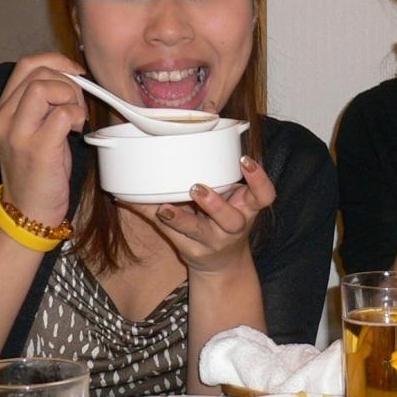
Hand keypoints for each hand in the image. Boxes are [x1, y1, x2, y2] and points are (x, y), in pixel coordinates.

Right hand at [0, 53, 87, 223]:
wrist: (29, 210)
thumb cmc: (39, 171)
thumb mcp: (35, 130)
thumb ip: (45, 104)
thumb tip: (73, 81)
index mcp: (4, 109)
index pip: (26, 65)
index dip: (56, 61)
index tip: (75, 73)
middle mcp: (5, 117)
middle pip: (38, 72)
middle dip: (67, 82)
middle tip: (76, 106)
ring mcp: (18, 133)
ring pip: (45, 87)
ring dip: (71, 98)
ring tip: (76, 119)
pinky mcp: (37, 149)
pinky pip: (63, 114)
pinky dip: (77, 116)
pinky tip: (77, 131)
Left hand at [128, 154, 275, 275]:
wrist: (223, 265)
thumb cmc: (224, 221)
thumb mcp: (234, 201)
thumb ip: (224, 176)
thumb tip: (204, 131)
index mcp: (247, 209)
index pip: (264, 196)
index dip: (258, 179)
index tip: (244, 160)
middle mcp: (233, 227)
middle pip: (231, 220)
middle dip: (215, 204)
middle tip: (197, 187)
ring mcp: (212, 241)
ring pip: (197, 231)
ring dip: (180, 218)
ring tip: (163, 207)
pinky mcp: (191, 250)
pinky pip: (169, 233)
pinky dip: (150, 216)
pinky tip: (131, 202)